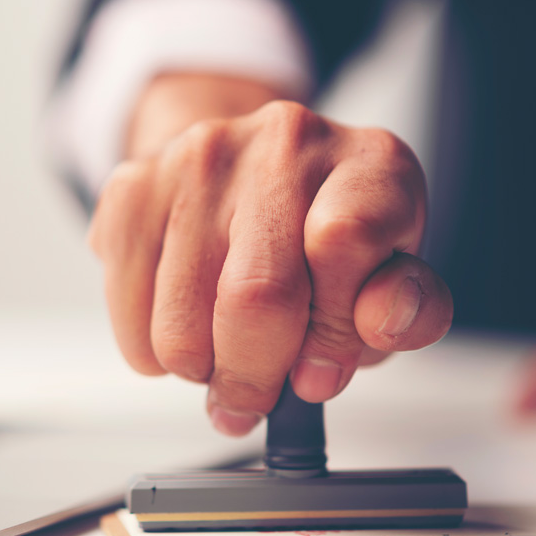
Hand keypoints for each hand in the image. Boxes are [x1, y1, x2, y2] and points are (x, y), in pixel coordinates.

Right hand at [89, 92, 452, 435]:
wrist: (251, 174)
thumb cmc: (330, 237)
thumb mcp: (391, 276)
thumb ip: (407, 311)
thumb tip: (380, 325)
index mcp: (370, 163)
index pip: (344, 244)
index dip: (332, 331)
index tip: (320, 371)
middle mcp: (287, 140)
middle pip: (255, 294)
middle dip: (255, 375)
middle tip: (257, 395)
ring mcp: (202, 155)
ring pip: (182, 321)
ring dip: (201, 368)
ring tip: (223, 352)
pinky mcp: (135, 184)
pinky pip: (128, 308)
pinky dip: (151, 350)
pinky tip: (184, 325)